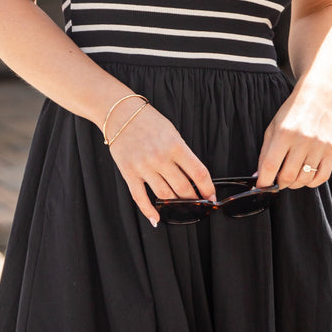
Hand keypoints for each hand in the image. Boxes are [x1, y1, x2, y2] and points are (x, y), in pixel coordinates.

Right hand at [106, 101, 214, 226]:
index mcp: (176, 146)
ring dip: (176, 205)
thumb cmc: (148, 121)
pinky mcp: (129, 172)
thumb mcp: (172, 133)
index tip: (211, 196)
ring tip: (182, 208)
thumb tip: (193, 177)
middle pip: (183, 188)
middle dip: (194, 200)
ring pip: (165, 195)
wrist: (120, 113)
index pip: (199, 173)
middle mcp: (160, 158)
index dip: (208, 188)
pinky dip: (149, 211)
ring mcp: (144, 167)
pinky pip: (140, 198)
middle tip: (199, 204)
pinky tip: (156, 218)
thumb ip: (182, 154)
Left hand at [256, 85, 331, 188]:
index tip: (261, 188)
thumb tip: (259, 178)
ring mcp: (319, 145)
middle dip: (279, 184)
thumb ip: (265, 154)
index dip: (263, 182)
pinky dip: (311, 182)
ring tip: (291, 175)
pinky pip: (322, 177)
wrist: (317, 98)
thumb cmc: (291, 113)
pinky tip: (305, 175)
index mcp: (284, 133)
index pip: (270, 166)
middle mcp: (303, 140)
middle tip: (277, 181)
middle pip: (288, 176)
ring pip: (304, 179)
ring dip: (294, 183)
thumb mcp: (272, 128)